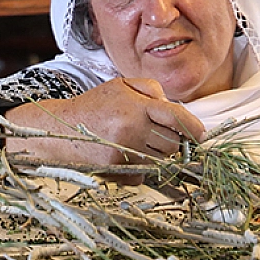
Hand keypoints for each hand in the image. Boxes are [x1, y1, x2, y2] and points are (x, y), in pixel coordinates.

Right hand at [4, 77, 204, 172]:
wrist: (59, 129)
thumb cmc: (94, 106)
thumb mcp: (120, 85)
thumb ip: (150, 88)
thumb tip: (174, 106)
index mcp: (136, 107)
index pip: (177, 118)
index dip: (193, 127)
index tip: (200, 134)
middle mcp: (132, 130)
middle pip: (173, 144)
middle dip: (170, 140)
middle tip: (154, 133)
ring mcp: (125, 153)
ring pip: (162, 161)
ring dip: (156, 154)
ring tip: (137, 142)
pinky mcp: (118, 171)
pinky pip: (145, 173)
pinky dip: (142, 167)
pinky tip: (125, 154)